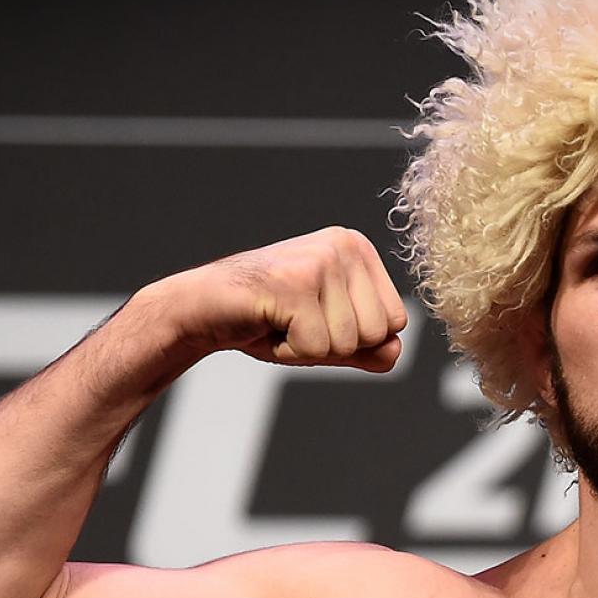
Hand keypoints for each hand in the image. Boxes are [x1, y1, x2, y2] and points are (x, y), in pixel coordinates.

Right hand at [144, 226, 408, 371]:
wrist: (201, 308)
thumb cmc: (266, 320)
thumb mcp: (328, 337)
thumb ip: (367, 347)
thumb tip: (394, 350)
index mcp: (358, 250)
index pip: (397, 322)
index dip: (354, 338)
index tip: (315, 320)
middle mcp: (344, 246)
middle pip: (378, 333)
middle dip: (333, 345)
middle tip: (294, 322)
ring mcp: (320, 261)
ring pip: (347, 343)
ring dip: (307, 349)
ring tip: (279, 321)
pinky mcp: (294, 283)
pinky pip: (315, 348)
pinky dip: (287, 351)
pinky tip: (265, 323)